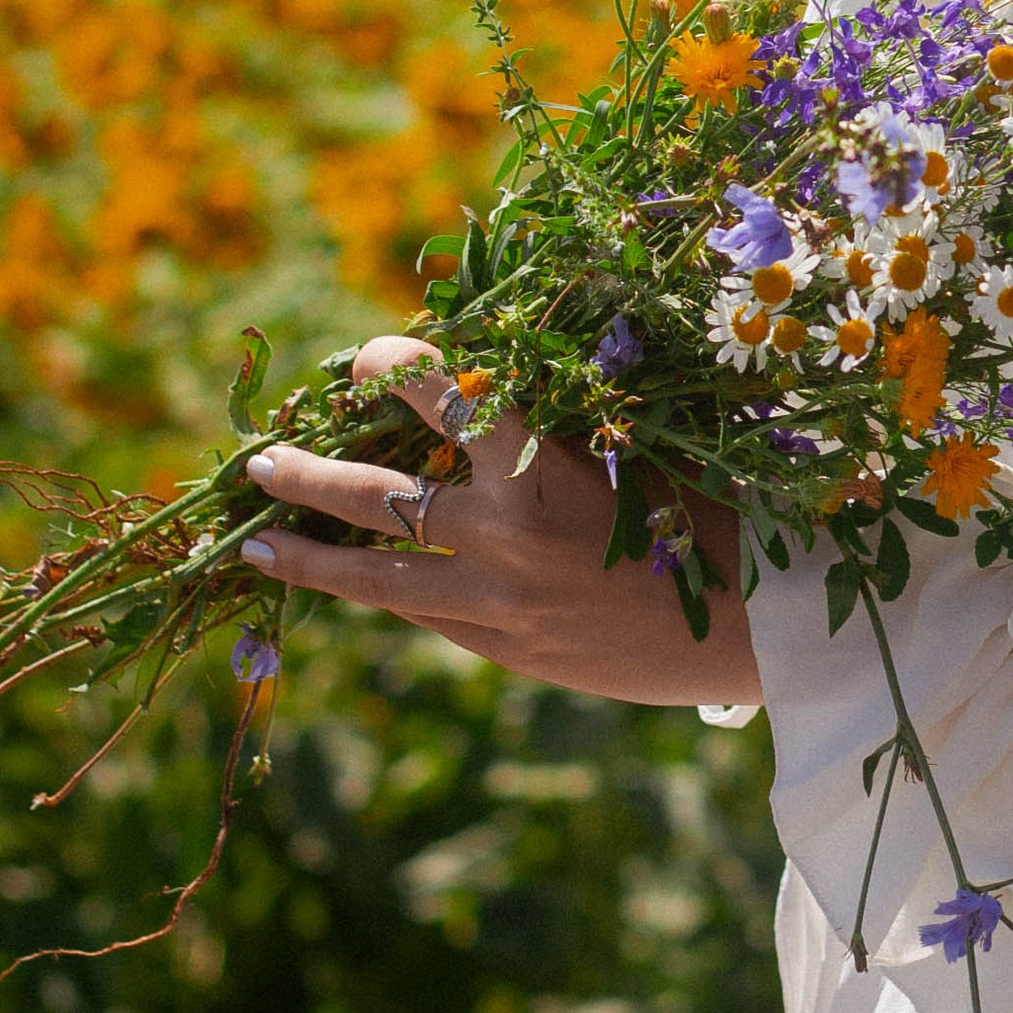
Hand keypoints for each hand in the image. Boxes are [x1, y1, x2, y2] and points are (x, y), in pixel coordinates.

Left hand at [240, 338, 760, 709]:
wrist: (755, 630)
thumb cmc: (712, 515)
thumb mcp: (636, 449)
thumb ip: (554, 427)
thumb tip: (475, 391)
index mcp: (539, 468)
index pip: (440, 397)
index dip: (392, 370)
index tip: (369, 360)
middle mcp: (501, 539)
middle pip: (374, 501)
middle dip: (306, 477)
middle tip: (257, 464)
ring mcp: (496, 606)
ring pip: (374, 581)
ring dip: (310, 560)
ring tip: (256, 551)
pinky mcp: (507, 652)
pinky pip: (426, 616)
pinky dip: (387, 592)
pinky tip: (358, 581)